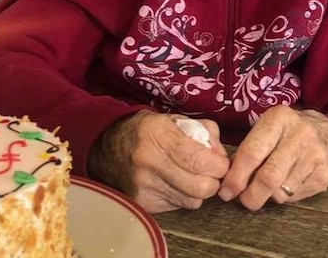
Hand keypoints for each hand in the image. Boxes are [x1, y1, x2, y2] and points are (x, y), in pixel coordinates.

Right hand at [88, 111, 230, 212]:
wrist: (105, 147)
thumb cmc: (145, 131)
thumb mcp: (173, 120)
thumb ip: (204, 132)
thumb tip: (221, 156)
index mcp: (158, 134)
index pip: (201, 160)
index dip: (219, 165)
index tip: (220, 163)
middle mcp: (149, 162)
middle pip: (201, 187)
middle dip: (213, 181)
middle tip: (209, 172)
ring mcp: (144, 186)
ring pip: (192, 201)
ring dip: (198, 191)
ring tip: (190, 177)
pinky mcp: (142, 203)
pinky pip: (177, 207)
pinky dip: (182, 197)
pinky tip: (174, 184)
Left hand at [219, 106, 327, 209]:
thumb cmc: (290, 132)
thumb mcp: (270, 127)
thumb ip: (249, 146)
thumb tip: (228, 177)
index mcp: (279, 118)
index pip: (252, 152)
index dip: (236, 176)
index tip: (225, 190)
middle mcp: (299, 135)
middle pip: (268, 177)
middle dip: (250, 195)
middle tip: (242, 201)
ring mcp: (315, 156)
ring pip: (281, 191)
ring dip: (267, 196)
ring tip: (264, 189)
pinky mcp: (325, 175)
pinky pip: (295, 196)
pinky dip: (284, 197)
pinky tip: (284, 185)